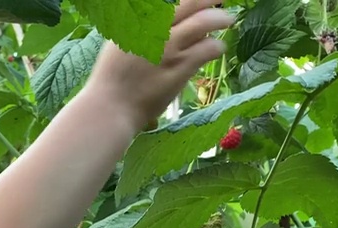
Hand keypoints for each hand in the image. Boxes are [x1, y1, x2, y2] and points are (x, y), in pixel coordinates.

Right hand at [85, 0, 234, 129]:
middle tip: (218, 0)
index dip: (191, 0)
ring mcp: (169, 46)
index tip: (197, 2)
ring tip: (227, 20)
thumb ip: (143, 27)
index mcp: (139, 19)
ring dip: (221, 18)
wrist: (111, 107)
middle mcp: (154, 27)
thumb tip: (168, 18)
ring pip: (205, 21)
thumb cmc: (113, 77)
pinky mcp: (181, 66)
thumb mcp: (121, 41)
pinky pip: (208, 48)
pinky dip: (217, 45)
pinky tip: (218, 48)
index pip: (173, 1)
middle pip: (190, 2)